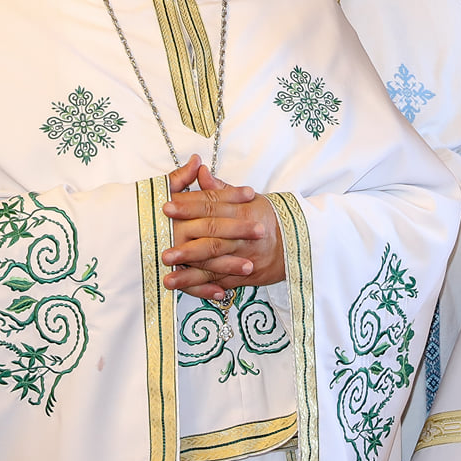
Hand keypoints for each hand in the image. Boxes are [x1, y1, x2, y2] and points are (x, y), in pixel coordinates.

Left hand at [161, 164, 283, 300]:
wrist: (297, 244)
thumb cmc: (268, 218)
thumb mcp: (248, 199)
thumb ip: (220, 189)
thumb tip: (200, 171)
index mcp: (242, 210)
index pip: (211, 206)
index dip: (188, 207)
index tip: (166, 207)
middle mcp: (242, 235)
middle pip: (212, 237)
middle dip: (187, 245)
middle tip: (164, 250)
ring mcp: (244, 257)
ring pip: (215, 263)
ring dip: (190, 273)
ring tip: (168, 278)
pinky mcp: (245, 276)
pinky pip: (222, 281)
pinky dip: (203, 287)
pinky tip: (184, 289)